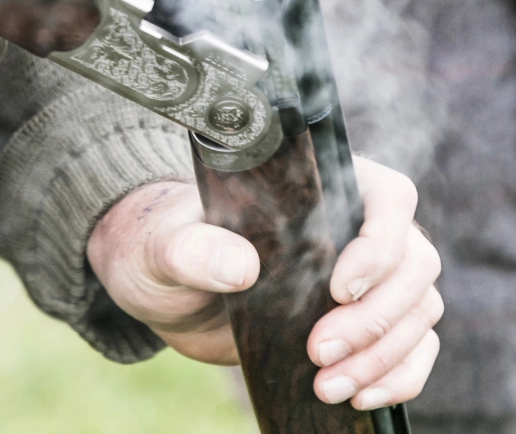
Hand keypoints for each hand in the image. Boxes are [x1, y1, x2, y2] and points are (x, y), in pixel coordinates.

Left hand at [87, 156, 441, 408]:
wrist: (163, 288)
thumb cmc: (165, 246)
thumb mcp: (165, 245)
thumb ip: (192, 248)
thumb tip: (240, 267)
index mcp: (314, 186)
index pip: (388, 195)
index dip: (381, 240)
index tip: (340, 287)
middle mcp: (350, 226)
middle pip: (414, 260)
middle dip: (376, 314)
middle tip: (319, 348)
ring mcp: (362, 276)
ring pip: (418, 307)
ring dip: (385, 352)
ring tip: (328, 383)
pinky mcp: (358, 323)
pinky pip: (412, 347)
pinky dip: (398, 375)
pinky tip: (358, 394)